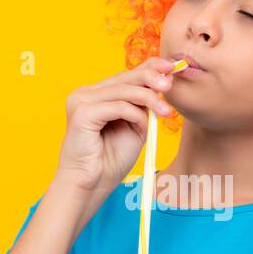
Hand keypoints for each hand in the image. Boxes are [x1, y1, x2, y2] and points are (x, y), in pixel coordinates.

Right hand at [53, 56, 181, 196]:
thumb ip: (143, 107)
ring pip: (123, 90)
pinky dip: (135, 115)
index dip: (150, 67)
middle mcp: (85, 94)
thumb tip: (162, 84)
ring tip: (166, 113)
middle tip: (170, 85)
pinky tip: (143, 127)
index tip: (171, 69)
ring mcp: (81, 101)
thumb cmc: (110, 161)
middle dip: (151, 77)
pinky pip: (118, 106)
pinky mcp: (81, 113)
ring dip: (149, 99)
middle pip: (124, 76)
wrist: (90, 186)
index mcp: (96, 95)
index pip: (125, 74)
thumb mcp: (134, 127)